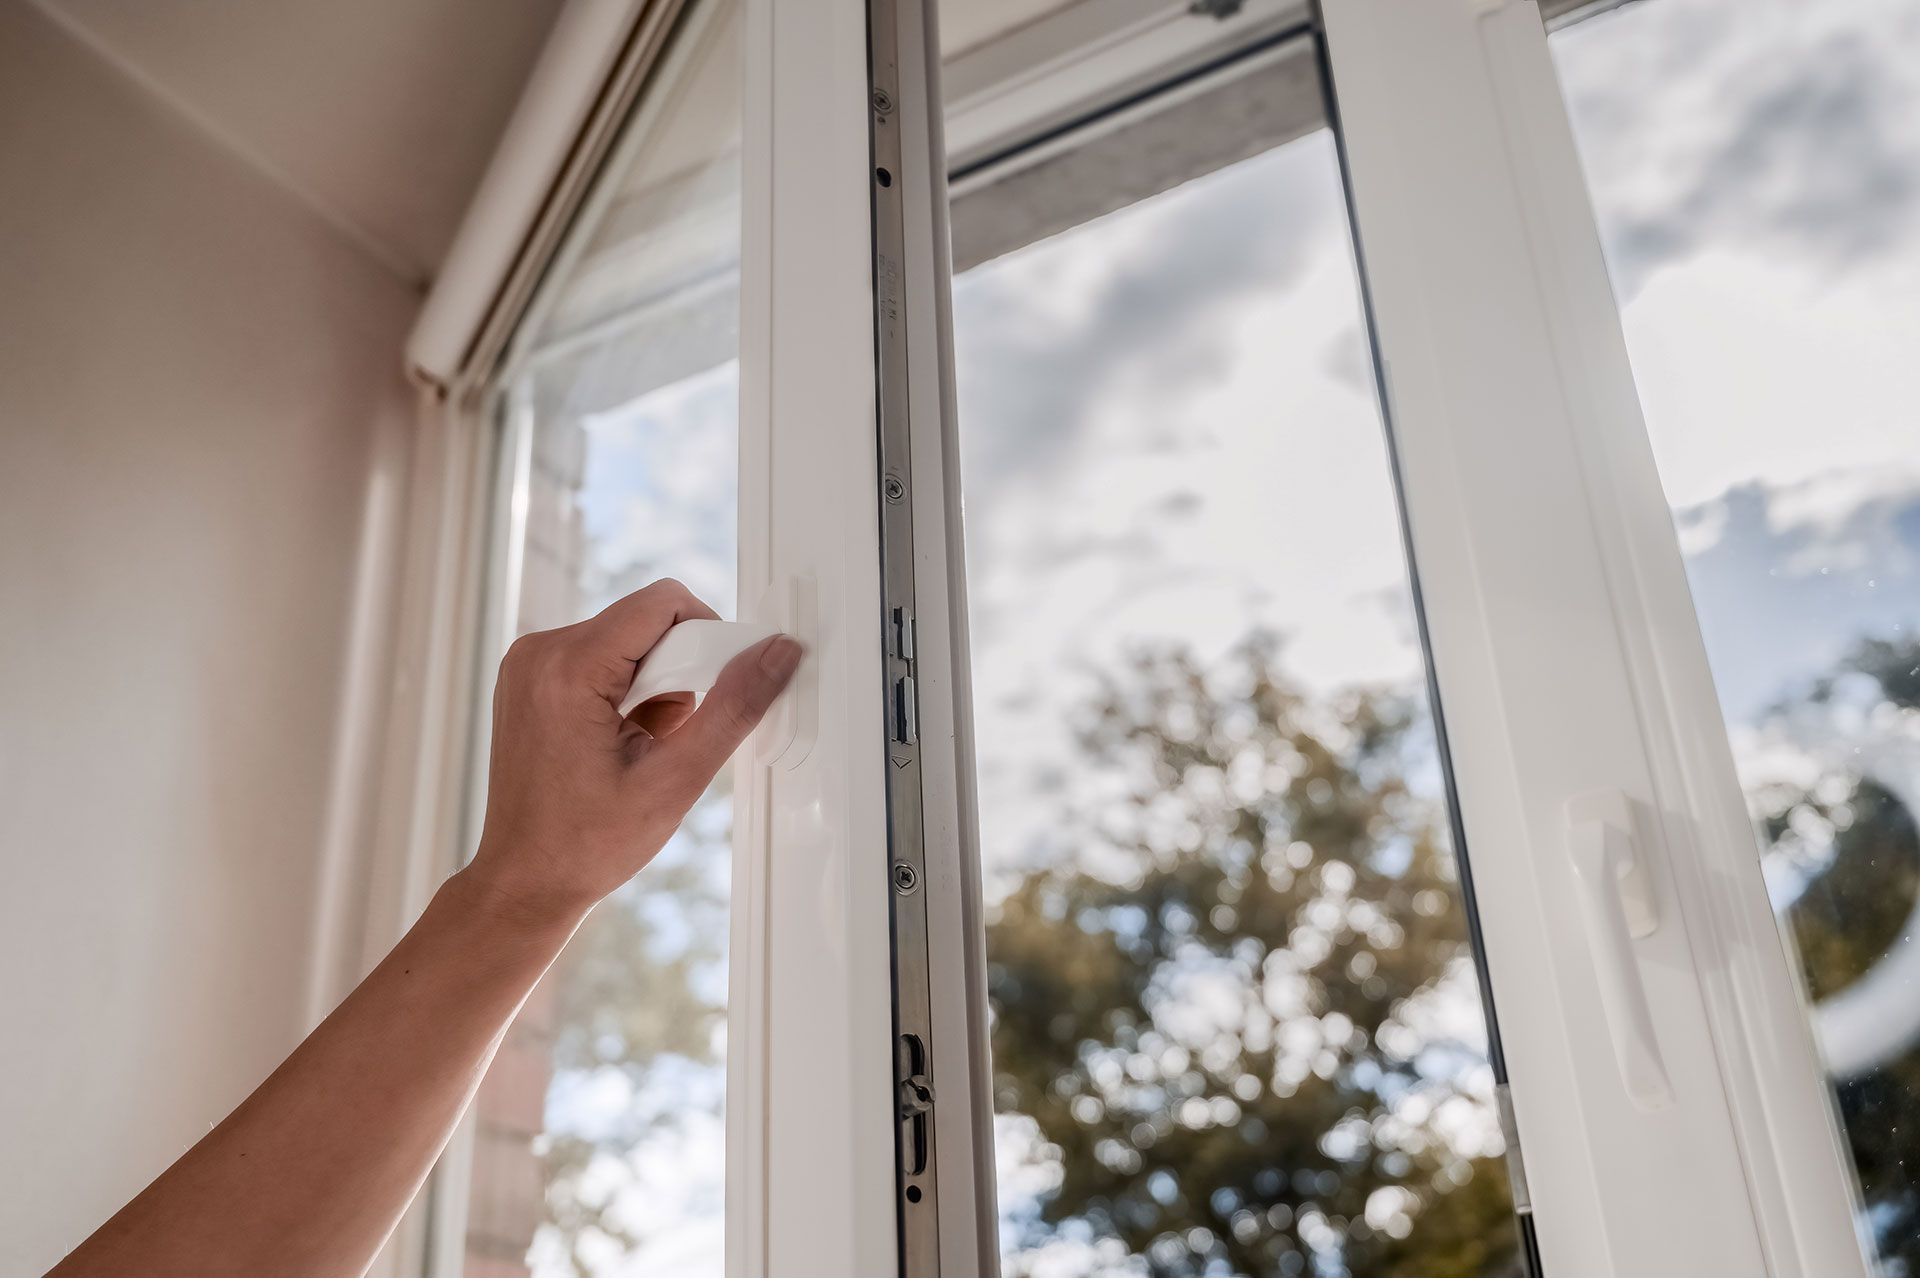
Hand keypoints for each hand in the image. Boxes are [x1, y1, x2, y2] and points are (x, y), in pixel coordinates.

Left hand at [463, 579, 801, 926]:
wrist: (526, 880)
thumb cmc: (586, 844)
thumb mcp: (676, 779)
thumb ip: (733, 708)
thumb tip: (776, 653)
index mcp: (566, 669)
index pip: (664, 603)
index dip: (708, 639)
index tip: (717, 691)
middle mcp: (538, 652)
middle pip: (646, 621)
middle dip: (678, 673)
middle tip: (672, 737)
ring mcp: (529, 662)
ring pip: (629, 640)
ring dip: (655, 687)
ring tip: (641, 749)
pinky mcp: (532, 676)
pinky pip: (603, 657)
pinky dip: (628, 691)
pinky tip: (621, 743)